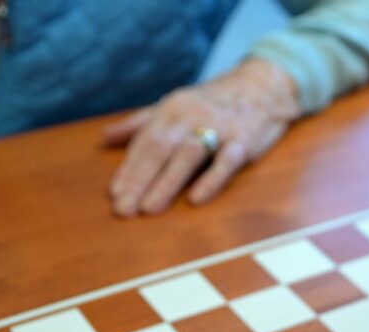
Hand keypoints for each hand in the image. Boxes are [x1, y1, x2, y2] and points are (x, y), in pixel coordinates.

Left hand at [104, 58, 300, 216]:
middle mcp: (191, 115)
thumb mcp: (174, 106)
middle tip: (123, 209)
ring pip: (188, 155)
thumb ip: (140, 123)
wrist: (262, 86)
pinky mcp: (244, 140)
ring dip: (166, 183)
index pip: (144, 142)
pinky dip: (211, 179)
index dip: (128, 169)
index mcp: (171, 109)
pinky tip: (195, 199)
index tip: (114, 194)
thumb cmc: (213, 104)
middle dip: (139, 180)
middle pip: (160, 149)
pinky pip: (226, 161)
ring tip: (149, 209)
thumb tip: (105, 137)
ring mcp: (219, 127)